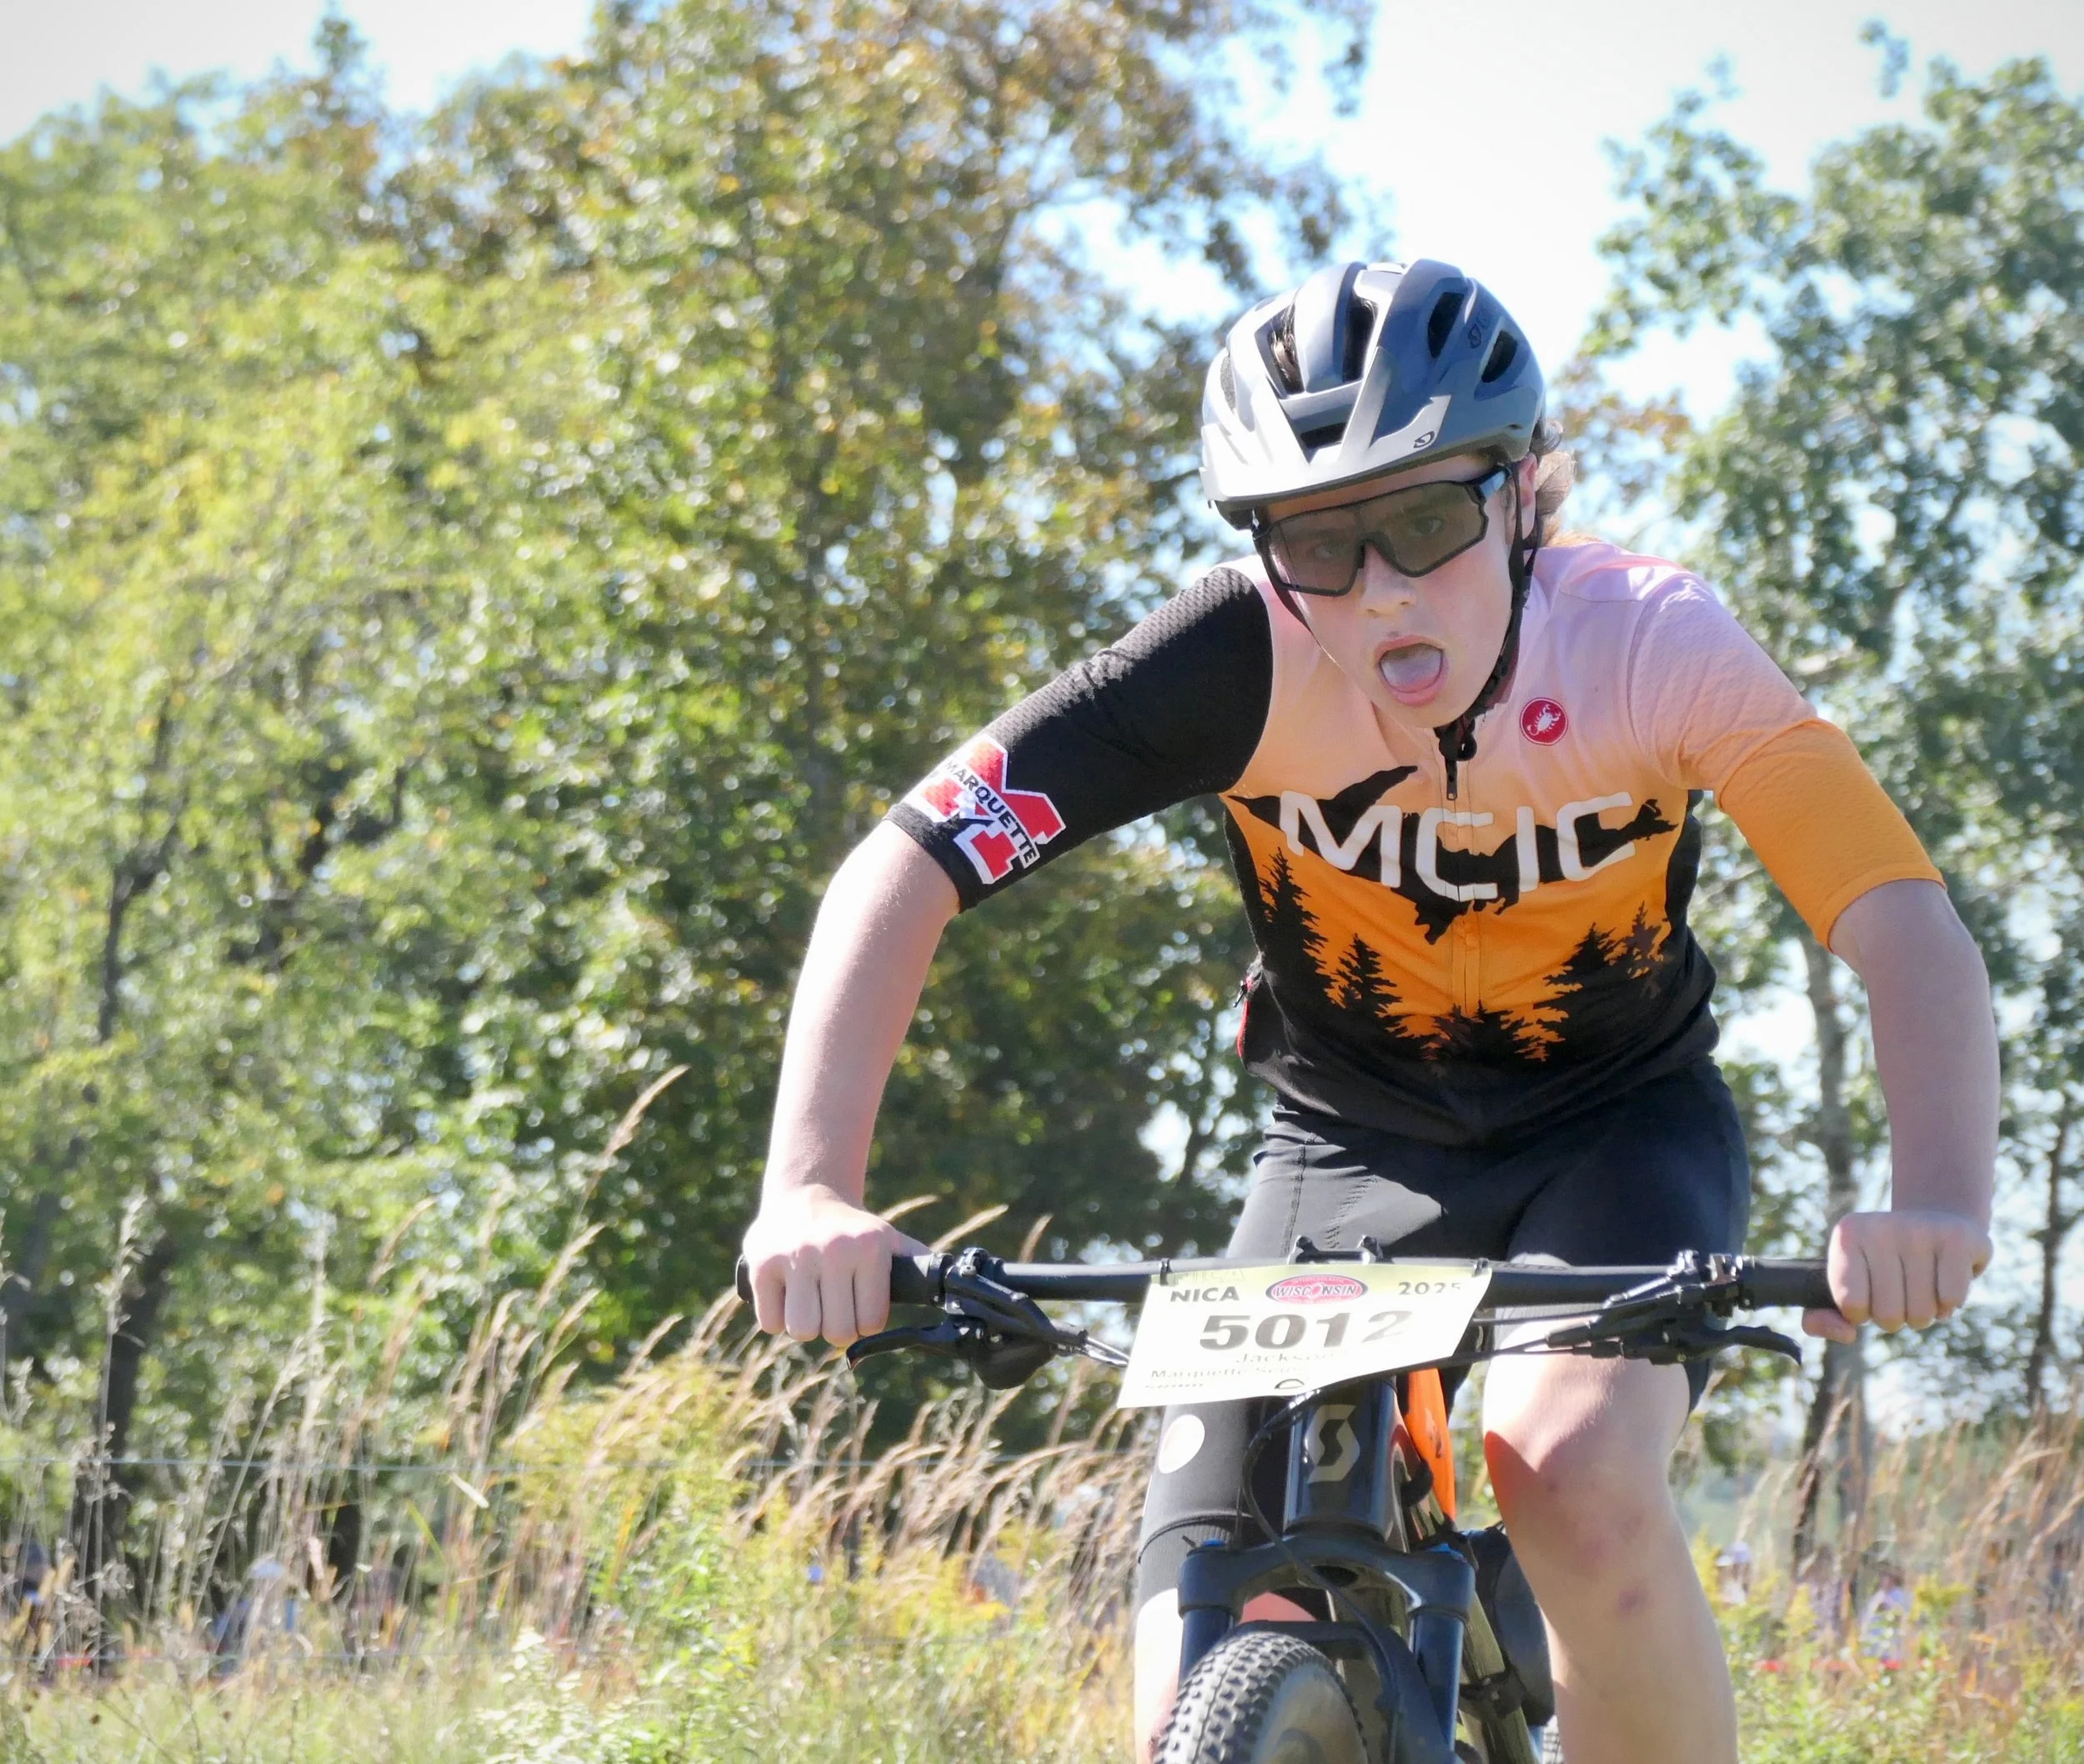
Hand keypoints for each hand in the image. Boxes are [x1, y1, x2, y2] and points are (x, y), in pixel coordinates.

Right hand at [741, 1186, 923, 1347]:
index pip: (870, 1322)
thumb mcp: (889, 1239)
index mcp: (869, 1247)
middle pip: (837, 1332)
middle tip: (834, 1304)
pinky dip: (777, 1317)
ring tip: (810, 1300)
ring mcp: (794, 1256)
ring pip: (802, 1331)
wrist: (806, 1194)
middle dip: (836, 1326)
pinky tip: (786, 1293)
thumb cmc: (854, 1230)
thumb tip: (955, 1286)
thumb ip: (918, 1264)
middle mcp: (833, 1250)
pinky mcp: (761, 1264)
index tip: (860, 1303)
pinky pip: (771, 1323)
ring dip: (806, 1324)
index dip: (865, 1320)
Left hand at [1803, 1208, 1991, 1342]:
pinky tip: (1944, 1281)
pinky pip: (1951, 1300)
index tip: (1867, 1297)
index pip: (1850, 1305)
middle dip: (1896, 1316)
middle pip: (1888, 1315)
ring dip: (1924, 1312)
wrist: (1937, 1221)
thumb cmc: (1884, 1264)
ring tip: (1923, 1284)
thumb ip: (1823, 1317)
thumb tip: (1846, 1334)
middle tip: (1900, 1291)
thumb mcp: (1846, 1283)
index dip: (1861, 1313)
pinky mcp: (1957, 1238)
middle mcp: (1880, 1227)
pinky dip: (1949, 1304)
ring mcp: (1919, 1229)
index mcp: (1847, 1235)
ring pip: (1922, 1313)